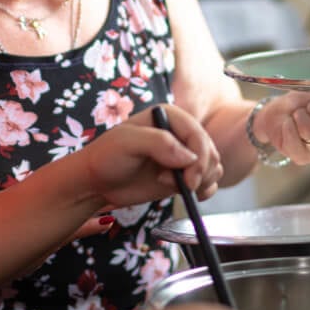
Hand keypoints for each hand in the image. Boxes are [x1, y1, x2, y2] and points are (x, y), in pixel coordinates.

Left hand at [82, 103, 221, 209]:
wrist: (96, 181)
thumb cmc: (106, 157)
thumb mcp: (127, 143)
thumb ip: (158, 143)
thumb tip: (189, 157)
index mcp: (169, 116)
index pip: (198, 134)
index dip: (199, 157)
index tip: (189, 179)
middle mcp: (179, 133)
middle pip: (210, 151)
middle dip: (200, 172)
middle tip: (181, 185)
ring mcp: (182, 155)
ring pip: (213, 167)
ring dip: (201, 181)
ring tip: (171, 185)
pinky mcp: (183, 175)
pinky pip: (208, 181)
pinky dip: (204, 190)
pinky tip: (187, 194)